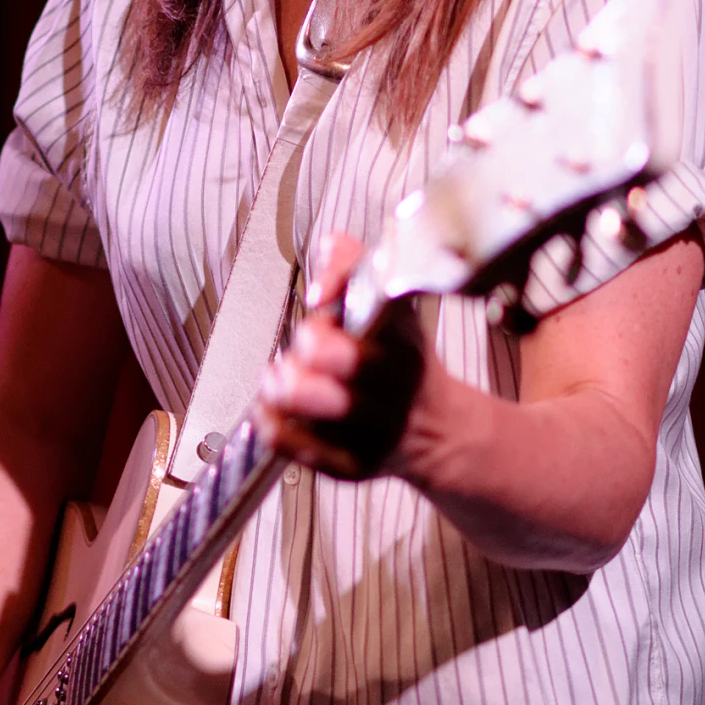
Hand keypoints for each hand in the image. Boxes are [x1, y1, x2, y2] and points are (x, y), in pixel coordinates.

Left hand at [254, 232, 428, 477]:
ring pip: (299, 396)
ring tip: (284, 378)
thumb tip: (329, 241)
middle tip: (305, 346)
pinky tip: (275, 408)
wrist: (434, 428)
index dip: (333, 285)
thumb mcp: (391, 306)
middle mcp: (393, 379)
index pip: (367, 292)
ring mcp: (374, 425)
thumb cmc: (399, 358)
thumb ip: (355, 268)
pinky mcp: (351, 463)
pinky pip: (287, 440)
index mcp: (402, 332)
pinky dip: (269, 419)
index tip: (317, 296)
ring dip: (280, 382)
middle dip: (304, 342)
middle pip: (324, 349)